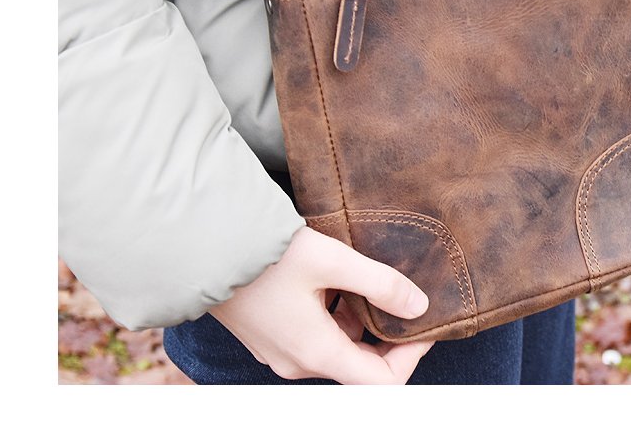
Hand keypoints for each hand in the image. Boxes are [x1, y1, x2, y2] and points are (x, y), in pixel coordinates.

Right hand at [209, 226, 433, 383]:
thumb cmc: (265, 254)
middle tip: (406, 299)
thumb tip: (419, 306)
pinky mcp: (270, 335)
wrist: (203, 247)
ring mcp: (280, 351)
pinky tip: (337, 281)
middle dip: (390, 338)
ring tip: (372, 283)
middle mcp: (298, 362)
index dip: (412, 356)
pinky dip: (336, 316)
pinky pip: (315, 337)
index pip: (382, 383)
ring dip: (361, 323)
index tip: (427, 323)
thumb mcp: (332, 260)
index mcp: (316, 352)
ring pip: (338, 349)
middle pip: (361, 368)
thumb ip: (380, 283)